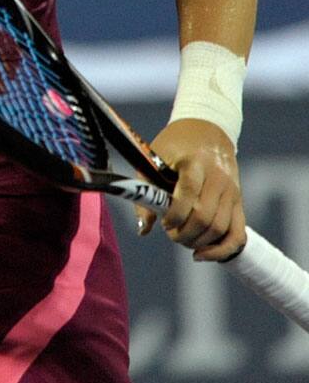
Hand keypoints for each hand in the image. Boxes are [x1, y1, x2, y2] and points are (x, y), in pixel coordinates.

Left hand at [134, 118, 245, 261]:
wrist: (207, 129)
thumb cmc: (174, 145)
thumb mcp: (154, 160)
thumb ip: (147, 193)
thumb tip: (143, 229)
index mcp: (195, 163)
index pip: (188, 197)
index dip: (173, 217)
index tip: (162, 222)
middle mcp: (218, 177)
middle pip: (205, 218)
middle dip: (184, 233)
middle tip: (171, 232)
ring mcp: (232, 190)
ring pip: (220, 229)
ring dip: (199, 242)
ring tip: (182, 238)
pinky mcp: (239, 202)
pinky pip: (237, 235)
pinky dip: (221, 250)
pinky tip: (202, 254)